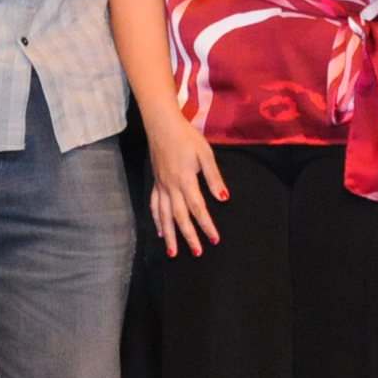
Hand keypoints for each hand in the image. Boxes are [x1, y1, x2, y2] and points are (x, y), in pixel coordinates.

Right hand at [144, 111, 228, 255]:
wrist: (162, 124)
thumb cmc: (187, 137)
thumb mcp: (205, 154)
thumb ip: (213, 177)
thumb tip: (223, 199)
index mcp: (185, 180)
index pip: (198, 208)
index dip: (206, 225)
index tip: (214, 239)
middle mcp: (171, 187)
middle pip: (180, 217)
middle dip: (188, 237)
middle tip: (196, 253)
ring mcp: (161, 186)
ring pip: (164, 216)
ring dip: (169, 235)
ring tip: (173, 253)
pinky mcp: (156, 182)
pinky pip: (154, 205)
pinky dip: (156, 220)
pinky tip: (159, 231)